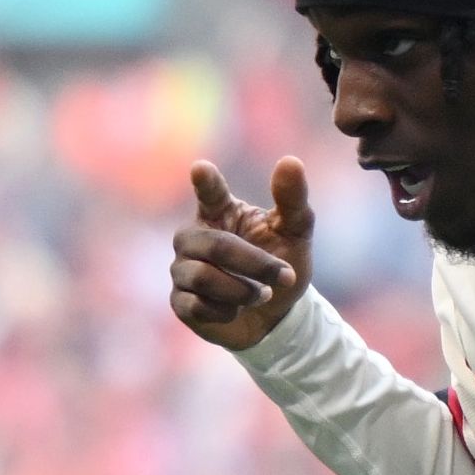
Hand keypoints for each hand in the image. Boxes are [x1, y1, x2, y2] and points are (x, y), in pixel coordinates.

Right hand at [169, 159, 314, 352]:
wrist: (276, 313)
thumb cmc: (281, 262)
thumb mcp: (295, 232)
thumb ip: (293, 199)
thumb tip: (291, 161)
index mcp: (219, 211)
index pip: (210, 193)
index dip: (206, 182)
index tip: (201, 168)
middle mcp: (193, 236)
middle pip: (216, 246)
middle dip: (255, 264)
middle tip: (284, 277)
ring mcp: (182, 268)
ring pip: (204, 278)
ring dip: (243, 291)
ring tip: (262, 294)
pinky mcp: (180, 301)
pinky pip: (197, 306)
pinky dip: (227, 312)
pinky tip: (238, 310)